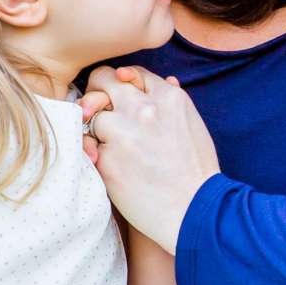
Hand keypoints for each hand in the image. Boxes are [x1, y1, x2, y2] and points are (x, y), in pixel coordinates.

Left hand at [80, 65, 220, 251]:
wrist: (196, 211)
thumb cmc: (198, 172)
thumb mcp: (195, 126)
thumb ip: (174, 102)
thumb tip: (167, 80)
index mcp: (169, 97)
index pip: (132, 73)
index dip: (122, 84)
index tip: (119, 97)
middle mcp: (144, 108)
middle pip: (102, 79)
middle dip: (98, 93)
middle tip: (97, 110)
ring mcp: (123, 132)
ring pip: (90, 113)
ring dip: (96, 129)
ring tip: (111, 148)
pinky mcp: (106, 159)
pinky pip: (87, 145)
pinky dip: (95, 155)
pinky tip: (112, 168)